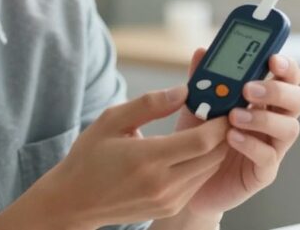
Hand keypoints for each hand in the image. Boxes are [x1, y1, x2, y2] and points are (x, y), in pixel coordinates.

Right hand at [30, 85, 231, 228]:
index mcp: (147, 159)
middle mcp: (162, 184)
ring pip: (208, 170)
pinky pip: (197, 182)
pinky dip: (202, 163)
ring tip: (208, 126)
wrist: (75, 200)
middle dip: (223, 133)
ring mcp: (168, 200)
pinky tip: (192, 148)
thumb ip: (149, 104)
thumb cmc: (89, 156)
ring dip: (215, 148)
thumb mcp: (111, 120)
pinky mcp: (169, 208)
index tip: (224, 105)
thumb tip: (183, 91)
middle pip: (213, 156)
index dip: (219, 122)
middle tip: (221, 111)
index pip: (201, 141)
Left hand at [175, 49, 299, 217]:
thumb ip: (202, 78)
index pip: (286, 77)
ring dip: (264, 118)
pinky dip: (251, 145)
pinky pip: (269, 157)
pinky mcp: (263, 172)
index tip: (273, 58)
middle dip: (278, 90)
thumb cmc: (197, 136)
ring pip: (290, 128)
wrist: (185, 176)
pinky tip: (231, 137)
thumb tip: (202, 51)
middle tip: (249, 89)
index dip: (287, 66)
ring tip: (234, 116)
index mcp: (262, 100)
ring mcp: (272, 147)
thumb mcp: (196, 103)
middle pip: (297, 100)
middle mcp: (273, 120)